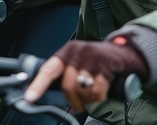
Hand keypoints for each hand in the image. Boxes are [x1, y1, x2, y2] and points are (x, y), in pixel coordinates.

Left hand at [24, 38, 147, 111]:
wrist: (126, 51)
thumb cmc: (97, 60)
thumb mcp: (78, 61)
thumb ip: (65, 73)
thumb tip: (50, 92)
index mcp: (67, 52)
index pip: (49, 69)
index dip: (38, 85)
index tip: (29, 98)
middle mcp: (78, 53)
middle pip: (67, 85)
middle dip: (72, 100)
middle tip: (79, 105)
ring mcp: (93, 59)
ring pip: (82, 90)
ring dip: (87, 100)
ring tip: (92, 98)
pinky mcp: (107, 66)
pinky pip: (98, 90)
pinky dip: (99, 98)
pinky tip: (101, 95)